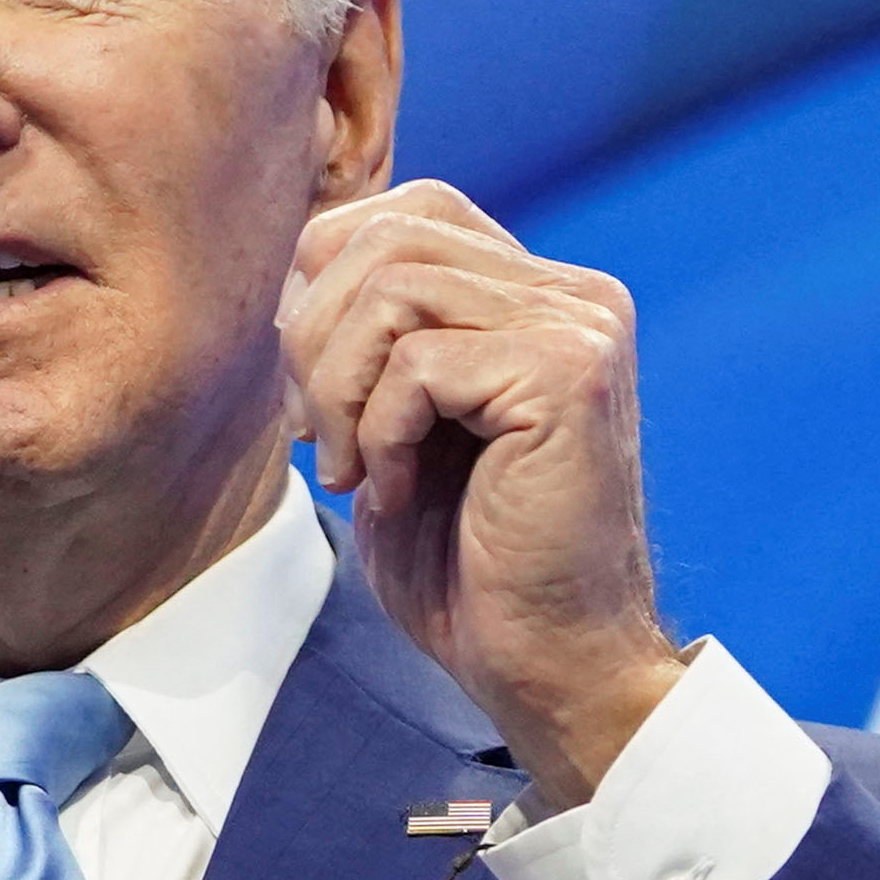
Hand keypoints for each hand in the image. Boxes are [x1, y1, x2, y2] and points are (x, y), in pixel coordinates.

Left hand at [283, 183, 682, 799]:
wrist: (550, 668)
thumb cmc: (472, 566)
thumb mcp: (403, 423)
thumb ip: (376, 332)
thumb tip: (300, 254)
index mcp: (542, 296)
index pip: (405, 212)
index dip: (327, 283)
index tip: (316, 396)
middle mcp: (575, 296)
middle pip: (385, 235)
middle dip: (313, 338)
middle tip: (317, 440)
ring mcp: (579, 329)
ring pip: (391, 285)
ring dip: (337, 387)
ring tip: (352, 469)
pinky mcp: (567, 376)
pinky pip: (416, 359)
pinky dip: (379, 432)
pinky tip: (398, 490)